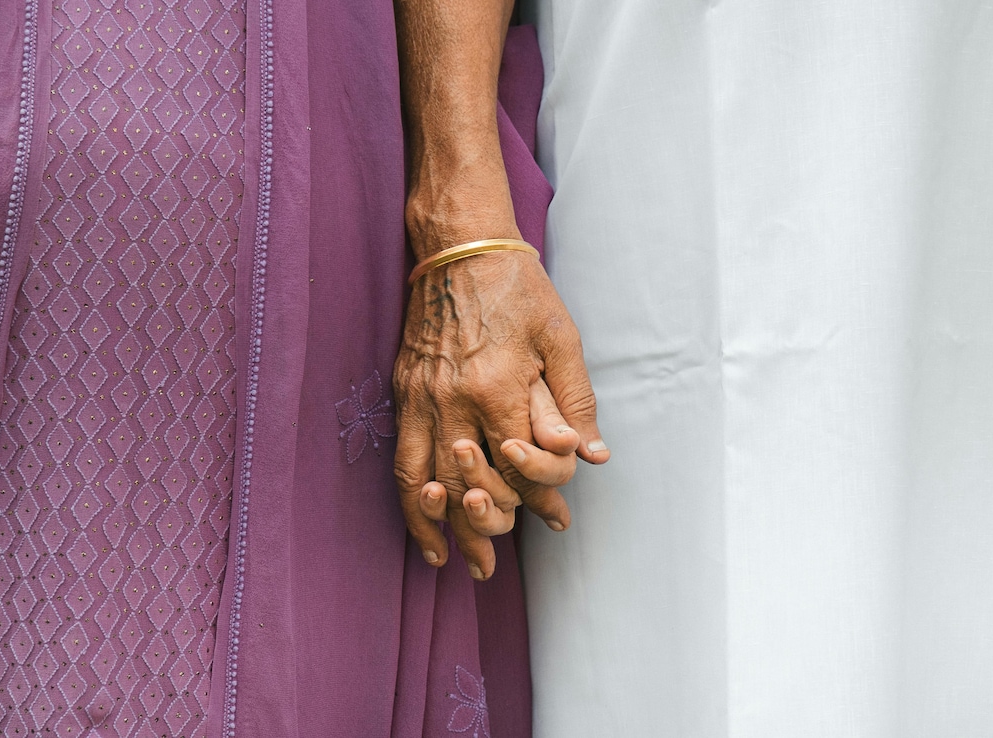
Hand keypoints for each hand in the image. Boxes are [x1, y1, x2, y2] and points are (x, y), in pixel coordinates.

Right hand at [393, 244, 608, 579]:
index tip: (554, 522)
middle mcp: (454, 401)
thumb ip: (576, 400)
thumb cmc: (517, 288)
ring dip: (437, 526)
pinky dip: (409, 495)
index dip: (538, 500)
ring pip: (423, 481)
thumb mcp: (561, 337)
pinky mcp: (404, 392)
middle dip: (484, 531)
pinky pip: (402, 457)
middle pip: (467, 485)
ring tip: (450, 561)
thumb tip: (590, 455)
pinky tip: (421, 513)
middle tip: (491, 566)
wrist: (459, 247)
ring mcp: (423, 398)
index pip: (518, 466)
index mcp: (498, 388)